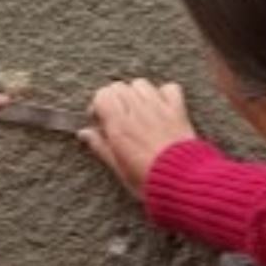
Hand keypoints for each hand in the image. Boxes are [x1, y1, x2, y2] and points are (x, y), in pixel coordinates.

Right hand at [81, 79, 196, 198]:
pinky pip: (169, 88)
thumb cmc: (148, 179)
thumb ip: (100, 146)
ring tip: (138, 110)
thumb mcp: (118, 167)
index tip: (101, 118)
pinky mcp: (177, 110)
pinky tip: (161, 106)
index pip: (102, 95)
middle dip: (115, 98)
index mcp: (119, 125)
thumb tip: (84, 133)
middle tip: (118, 115)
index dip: (98, 105)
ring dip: (136, 93)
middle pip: (119, 86)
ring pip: (141, 84)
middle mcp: (137, 112)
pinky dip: (164, 93)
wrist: (181, 182)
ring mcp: (158, 108)